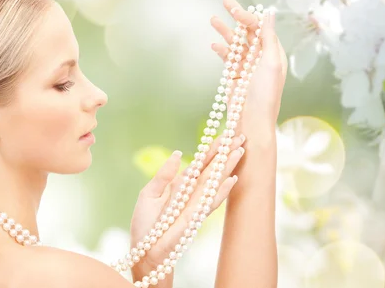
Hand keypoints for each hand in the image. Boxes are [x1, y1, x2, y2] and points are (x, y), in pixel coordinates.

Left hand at [129, 133, 246, 275]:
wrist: (144, 249)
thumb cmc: (146, 223)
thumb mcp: (149, 193)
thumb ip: (164, 175)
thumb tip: (178, 154)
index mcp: (181, 185)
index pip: (201, 163)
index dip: (213, 149)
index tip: (226, 134)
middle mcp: (192, 193)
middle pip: (212, 169)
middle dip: (225, 153)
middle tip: (240, 136)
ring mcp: (196, 205)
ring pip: (214, 181)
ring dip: (227, 167)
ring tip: (239, 151)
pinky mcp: (195, 218)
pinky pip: (211, 202)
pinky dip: (221, 191)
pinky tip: (232, 179)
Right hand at [211, 0, 287, 134]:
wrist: (252, 121)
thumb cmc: (266, 95)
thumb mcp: (272, 63)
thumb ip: (269, 38)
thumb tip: (269, 14)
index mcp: (273, 53)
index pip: (260, 27)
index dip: (247, 17)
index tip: (234, 10)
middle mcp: (261, 58)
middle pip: (247, 32)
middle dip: (235, 16)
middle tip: (224, 0)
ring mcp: (247, 67)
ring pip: (235, 44)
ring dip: (225, 31)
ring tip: (213, 19)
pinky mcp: (235, 77)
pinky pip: (228, 59)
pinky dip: (221, 50)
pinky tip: (214, 44)